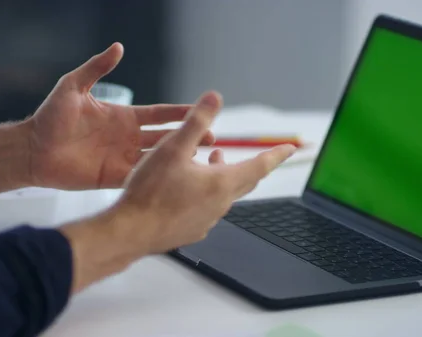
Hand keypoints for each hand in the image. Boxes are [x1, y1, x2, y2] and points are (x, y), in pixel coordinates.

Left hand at [25, 43, 213, 189]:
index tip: (202, 109)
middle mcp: (128, 138)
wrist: (32, 149)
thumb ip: (96, 68)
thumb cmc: (50, 117)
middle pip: (166, 137)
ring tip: (201, 160)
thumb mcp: (73, 86)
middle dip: (189, 137)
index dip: (180, 112)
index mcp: (124, 117)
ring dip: (178, 160)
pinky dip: (158, 180)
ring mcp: (123, 159)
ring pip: (158, 160)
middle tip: (213, 138)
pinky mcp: (114, 178)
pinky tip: (175, 180)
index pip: (160, 114)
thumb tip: (118, 48)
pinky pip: (141, 179)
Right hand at [60, 91, 294, 291]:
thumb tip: (215, 97)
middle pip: (243, 181)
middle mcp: (220, 205)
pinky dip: (204, 193)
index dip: (277, 154)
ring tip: (209, 162)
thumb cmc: (151, 191)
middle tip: (243, 155)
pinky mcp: (191, 230)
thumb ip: (196, 121)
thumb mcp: (173, 148)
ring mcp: (206, 220)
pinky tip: (185, 189)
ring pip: (223, 195)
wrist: (130, 232)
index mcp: (222, 184)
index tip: (291, 149)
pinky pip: (206, 208)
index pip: (260, 166)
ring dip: (220, 177)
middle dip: (246, 165)